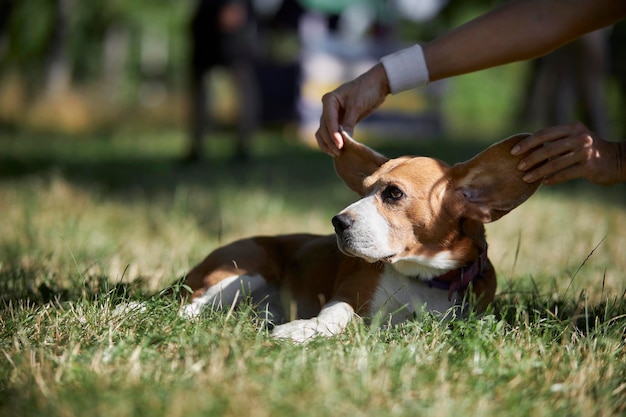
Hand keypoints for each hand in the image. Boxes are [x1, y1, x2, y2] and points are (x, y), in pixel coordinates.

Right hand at [315, 63, 389, 155]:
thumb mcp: (357, 106)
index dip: (332, 134)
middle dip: (330, 141)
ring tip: (337, 154)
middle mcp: (328, 108)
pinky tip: (339, 150)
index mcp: (329, 100)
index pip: (328, 120)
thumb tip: (343, 141)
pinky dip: (333, 142)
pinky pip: (332, 133)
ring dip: (328, 144)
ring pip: (324, 133)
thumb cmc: (366, 90)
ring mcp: (332, 115)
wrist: (377, 85)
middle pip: (323, 128)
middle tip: (339, 153)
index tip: (340, 145)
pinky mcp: (339, 121)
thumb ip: (348, 123)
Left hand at [511, 122, 625, 184]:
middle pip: (547, 149)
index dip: (527, 143)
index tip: (513, 151)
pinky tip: (544, 183)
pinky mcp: (589, 167)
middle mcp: (579, 137)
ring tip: (526, 178)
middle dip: (530, 159)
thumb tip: (528, 147)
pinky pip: (566, 174)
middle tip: (518, 167)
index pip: (544, 133)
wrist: (618, 159)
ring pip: (555, 164)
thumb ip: (557, 140)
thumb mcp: (576, 138)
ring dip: (538, 172)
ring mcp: (585, 152)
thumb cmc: (589, 150)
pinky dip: (553, 179)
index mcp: (573, 128)